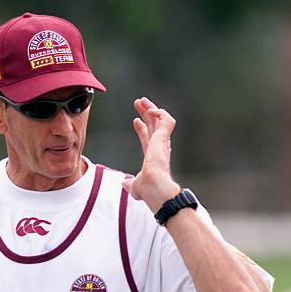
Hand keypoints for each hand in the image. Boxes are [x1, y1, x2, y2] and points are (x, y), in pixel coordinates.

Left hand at [122, 97, 180, 211]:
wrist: (153, 188)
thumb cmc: (146, 191)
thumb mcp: (134, 186)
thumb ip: (129, 183)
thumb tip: (124, 183)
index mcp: (153, 158)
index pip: (148, 139)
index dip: (142, 129)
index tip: (135, 121)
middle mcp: (159, 149)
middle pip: (154, 126)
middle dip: (146, 114)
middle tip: (138, 102)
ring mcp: (162, 143)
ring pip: (160, 120)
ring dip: (152, 108)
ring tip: (141, 100)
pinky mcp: (164, 138)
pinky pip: (167, 120)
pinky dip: (160, 112)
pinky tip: (150, 110)